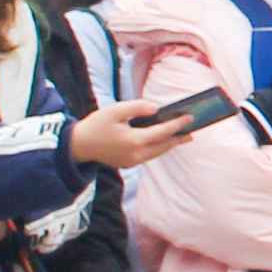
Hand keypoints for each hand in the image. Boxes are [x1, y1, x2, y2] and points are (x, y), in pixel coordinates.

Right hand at [70, 96, 189, 170]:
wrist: (79, 146)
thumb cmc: (97, 124)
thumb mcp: (115, 110)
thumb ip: (137, 108)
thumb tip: (157, 109)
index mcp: (133, 140)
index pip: (162, 132)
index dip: (177, 124)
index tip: (190, 117)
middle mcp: (135, 154)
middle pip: (163, 146)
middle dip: (178, 139)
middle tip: (192, 132)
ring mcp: (132, 162)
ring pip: (157, 153)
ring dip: (169, 144)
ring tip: (181, 137)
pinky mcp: (128, 164)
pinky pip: (148, 155)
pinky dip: (158, 148)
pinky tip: (163, 141)